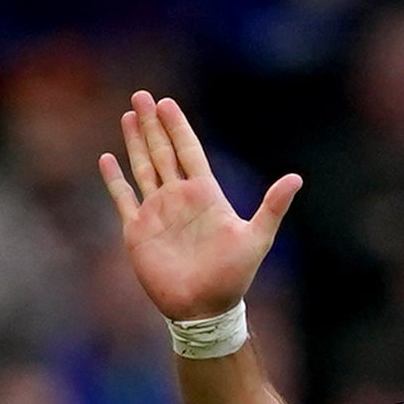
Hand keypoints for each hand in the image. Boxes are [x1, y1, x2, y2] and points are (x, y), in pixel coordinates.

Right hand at [97, 93, 298, 323]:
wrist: (204, 309)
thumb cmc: (232, 277)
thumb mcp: (256, 238)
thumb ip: (273, 207)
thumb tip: (297, 178)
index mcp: (205, 194)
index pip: (188, 150)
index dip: (177, 127)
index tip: (167, 103)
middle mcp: (179, 197)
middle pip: (163, 151)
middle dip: (152, 124)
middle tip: (142, 95)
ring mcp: (157, 212)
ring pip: (143, 167)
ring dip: (134, 142)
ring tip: (128, 115)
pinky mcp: (138, 231)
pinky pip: (123, 198)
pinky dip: (114, 179)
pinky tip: (106, 158)